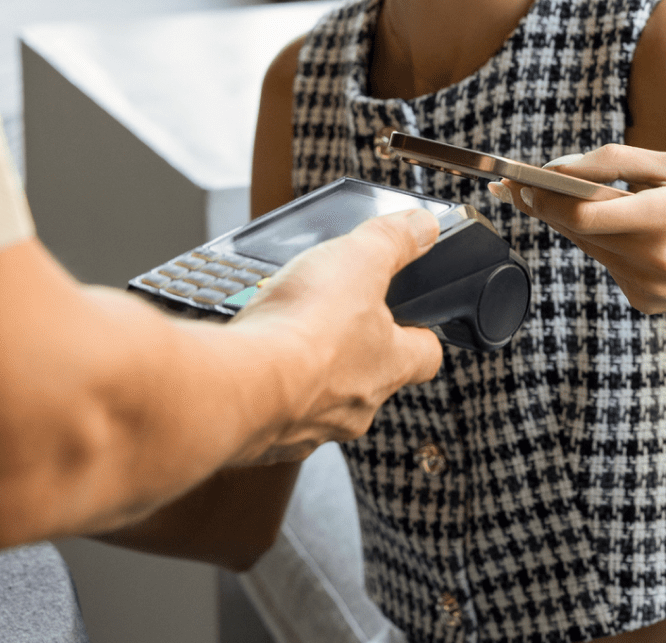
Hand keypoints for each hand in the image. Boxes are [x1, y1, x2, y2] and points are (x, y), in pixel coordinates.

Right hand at [227, 209, 443, 462]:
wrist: (240, 384)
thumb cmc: (305, 327)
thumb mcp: (360, 259)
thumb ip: (394, 240)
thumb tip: (423, 226)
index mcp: (390, 364)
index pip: (426, 354)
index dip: (418, 331)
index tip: (408, 317)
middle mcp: (358, 406)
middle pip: (368, 377)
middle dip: (350, 349)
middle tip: (329, 318)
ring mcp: (311, 427)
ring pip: (319, 398)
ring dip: (306, 371)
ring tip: (283, 336)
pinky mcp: (267, 438)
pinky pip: (273, 413)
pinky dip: (265, 390)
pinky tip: (252, 361)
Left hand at [490, 145, 665, 321]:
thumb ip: (615, 162)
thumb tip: (559, 168)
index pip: (583, 212)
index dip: (541, 196)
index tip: (515, 180)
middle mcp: (654, 257)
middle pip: (573, 230)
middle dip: (540, 206)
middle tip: (512, 187)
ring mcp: (647, 287)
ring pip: (585, 246)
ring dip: (567, 222)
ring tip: (548, 197)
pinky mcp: (644, 302)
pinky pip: (607, 263)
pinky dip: (602, 242)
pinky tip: (617, 230)